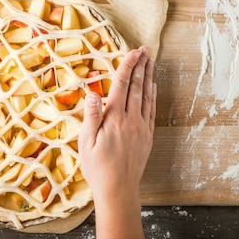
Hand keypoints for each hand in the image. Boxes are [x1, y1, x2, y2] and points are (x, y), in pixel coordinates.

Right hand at [78, 46, 155, 238]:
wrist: (118, 189)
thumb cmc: (97, 167)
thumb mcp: (85, 142)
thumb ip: (91, 115)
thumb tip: (92, 92)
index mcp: (114, 118)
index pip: (121, 85)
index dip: (127, 66)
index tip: (133, 51)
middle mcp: (131, 119)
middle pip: (137, 86)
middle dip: (141, 65)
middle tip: (145, 49)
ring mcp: (141, 127)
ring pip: (147, 95)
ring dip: (149, 76)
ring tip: (150, 61)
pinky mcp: (147, 136)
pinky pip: (152, 110)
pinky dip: (153, 95)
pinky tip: (153, 86)